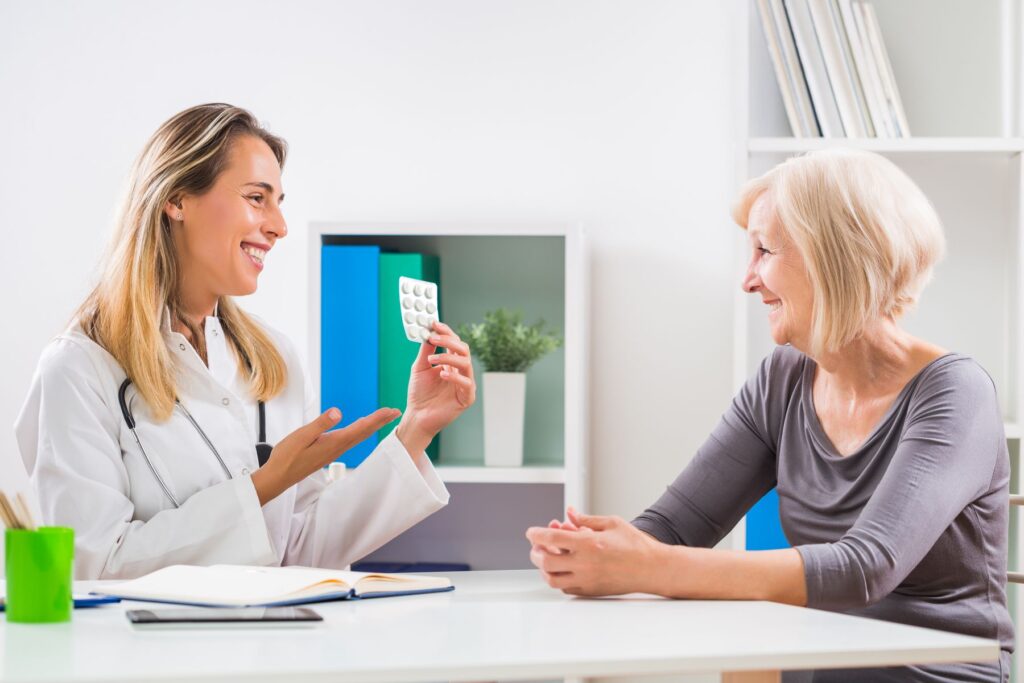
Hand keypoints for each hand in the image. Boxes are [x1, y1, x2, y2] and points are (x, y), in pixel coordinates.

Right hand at [250, 406, 399, 504]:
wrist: (278, 477)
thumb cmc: (287, 456)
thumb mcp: (301, 436)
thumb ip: (320, 424)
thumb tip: (338, 412)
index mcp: (333, 442)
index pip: (361, 427)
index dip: (377, 418)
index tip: (391, 411)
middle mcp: (337, 448)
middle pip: (364, 432)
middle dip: (380, 421)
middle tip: (395, 412)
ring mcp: (333, 451)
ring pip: (358, 436)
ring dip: (372, 426)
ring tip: (383, 418)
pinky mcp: (327, 453)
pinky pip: (350, 440)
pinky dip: (360, 431)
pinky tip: (360, 429)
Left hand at [396, 321, 476, 453]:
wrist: (417, 416)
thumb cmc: (419, 393)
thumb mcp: (420, 367)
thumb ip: (426, 351)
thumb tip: (429, 332)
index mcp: (451, 362)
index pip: (454, 342)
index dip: (446, 332)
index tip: (434, 324)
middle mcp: (460, 371)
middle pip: (463, 349)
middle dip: (449, 341)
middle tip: (433, 338)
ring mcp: (465, 384)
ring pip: (466, 363)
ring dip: (449, 357)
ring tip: (431, 360)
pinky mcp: (467, 398)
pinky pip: (466, 383)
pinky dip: (454, 376)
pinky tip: (441, 374)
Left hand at [525, 507, 666, 595]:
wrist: (652, 569)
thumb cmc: (635, 544)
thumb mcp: (611, 523)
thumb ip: (586, 520)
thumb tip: (569, 514)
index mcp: (588, 544)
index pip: (551, 539)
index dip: (536, 534)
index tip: (531, 532)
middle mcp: (585, 564)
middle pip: (545, 561)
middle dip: (536, 552)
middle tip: (536, 546)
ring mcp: (587, 580)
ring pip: (552, 579)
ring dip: (543, 568)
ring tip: (546, 558)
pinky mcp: (591, 591)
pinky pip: (565, 588)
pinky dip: (558, 578)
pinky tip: (562, 568)